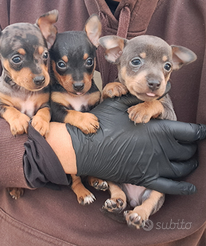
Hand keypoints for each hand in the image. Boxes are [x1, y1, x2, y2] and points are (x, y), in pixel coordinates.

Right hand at [66, 94, 205, 194]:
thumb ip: (140, 99)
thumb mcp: (119, 104)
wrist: (85, 147)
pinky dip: (183, 189)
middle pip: (189, 150)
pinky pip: (170, 188)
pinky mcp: (144, 179)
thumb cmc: (102, 123)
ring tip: (189, 160)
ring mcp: (154, 166)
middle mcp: (161, 149)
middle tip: (190, 144)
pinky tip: (190, 188)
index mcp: (158, 129)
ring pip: (183, 168)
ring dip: (189, 164)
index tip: (202, 131)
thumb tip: (158, 91)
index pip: (190, 132)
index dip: (199, 131)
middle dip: (192, 147)